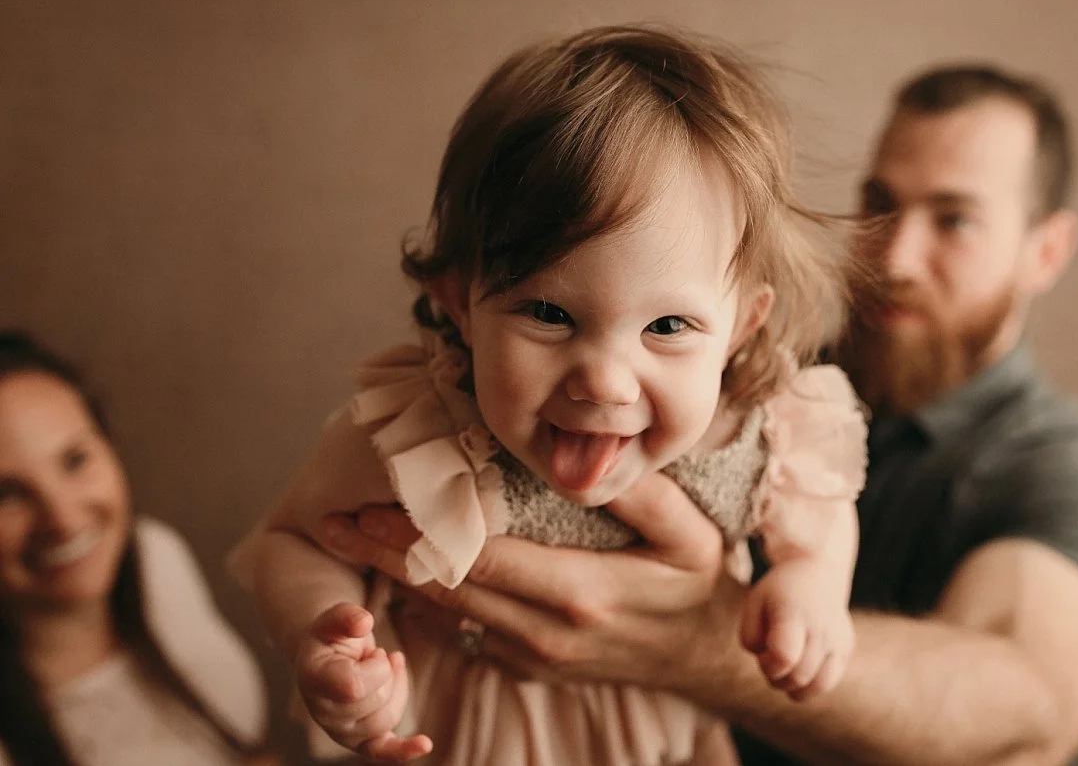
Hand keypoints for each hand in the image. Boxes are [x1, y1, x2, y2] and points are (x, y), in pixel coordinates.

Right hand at [295, 603, 431, 761]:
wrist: (327, 659)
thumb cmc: (331, 638)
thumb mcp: (335, 618)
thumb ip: (347, 616)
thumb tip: (364, 623)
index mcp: (315, 680)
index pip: (354, 687)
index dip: (375, 667)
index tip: (374, 652)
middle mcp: (325, 713)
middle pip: (378, 701)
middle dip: (386, 672)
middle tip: (374, 656)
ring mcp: (343, 730)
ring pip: (388, 717)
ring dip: (396, 687)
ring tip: (384, 669)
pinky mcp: (361, 740)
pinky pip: (383, 751)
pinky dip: (404, 750)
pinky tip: (424, 743)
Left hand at [319, 472, 739, 692]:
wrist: (702, 656)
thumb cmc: (694, 584)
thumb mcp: (688, 532)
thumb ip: (639, 491)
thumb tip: (588, 452)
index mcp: (578, 592)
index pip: (480, 558)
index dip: (421, 532)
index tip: (372, 501)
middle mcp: (545, 631)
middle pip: (449, 587)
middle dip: (387, 552)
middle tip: (336, 516)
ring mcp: (534, 655)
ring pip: (449, 614)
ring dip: (398, 577)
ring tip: (354, 538)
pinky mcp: (530, 665)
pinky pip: (465, 635)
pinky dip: (429, 604)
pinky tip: (402, 573)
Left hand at [740, 559, 853, 700]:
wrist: (818, 576)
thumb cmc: (778, 593)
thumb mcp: (754, 604)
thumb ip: (750, 637)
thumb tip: (769, 663)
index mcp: (794, 612)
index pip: (785, 656)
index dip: (768, 665)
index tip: (762, 652)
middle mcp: (821, 627)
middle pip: (798, 675)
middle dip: (776, 676)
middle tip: (770, 657)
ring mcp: (838, 639)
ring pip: (816, 685)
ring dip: (793, 686)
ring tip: (784, 667)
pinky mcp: (846, 649)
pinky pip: (827, 683)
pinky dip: (809, 685)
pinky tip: (799, 669)